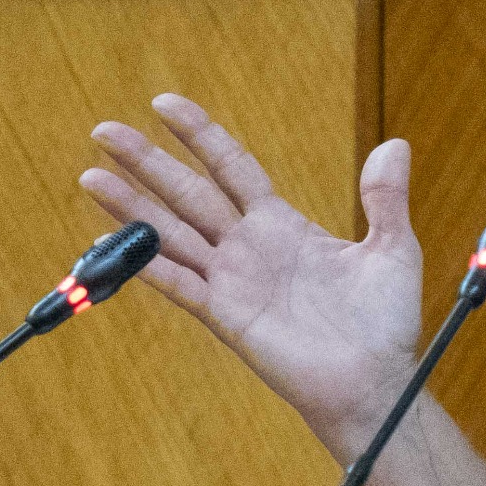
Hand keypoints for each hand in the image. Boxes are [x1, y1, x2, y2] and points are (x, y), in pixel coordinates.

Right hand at [79, 94, 423, 458]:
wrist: (374, 382)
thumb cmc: (384, 323)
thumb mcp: (393, 248)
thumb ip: (385, 198)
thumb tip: (395, 144)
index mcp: (283, 225)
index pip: (232, 168)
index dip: (200, 135)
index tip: (164, 104)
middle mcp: (249, 248)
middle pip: (188, 193)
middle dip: (147, 161)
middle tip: (104, 130)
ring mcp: (232, 281)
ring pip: (170, 233)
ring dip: (131, 207)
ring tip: (90, 177)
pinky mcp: (225, 315)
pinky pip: (178, 283)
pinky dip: (145, 264)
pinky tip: (113, 242)